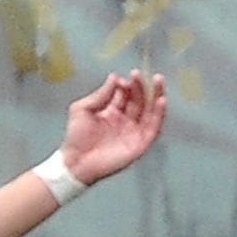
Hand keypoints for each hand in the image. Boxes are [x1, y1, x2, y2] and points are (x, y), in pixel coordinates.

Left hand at [56, 70, 167, 185]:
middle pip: (139, 100)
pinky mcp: (139, 144)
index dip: (127, 85)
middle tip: (139, 74)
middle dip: (141, 86)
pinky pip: (153, 128)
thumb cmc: (75, 138)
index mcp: (112, 112)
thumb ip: (100, 94)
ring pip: (150, 111)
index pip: (125, 94)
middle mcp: (125, 121)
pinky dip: (159, 114)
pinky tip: (161, 100)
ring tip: (158, 80)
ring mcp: (133, 132)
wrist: (75, 162)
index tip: (125, 78)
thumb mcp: (82, 109)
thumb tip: (115, 76)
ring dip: (156, 95)